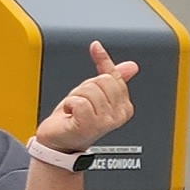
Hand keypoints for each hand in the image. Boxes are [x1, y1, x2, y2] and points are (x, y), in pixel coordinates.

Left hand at [36, 41, 137, 157]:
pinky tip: (70, 115)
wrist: (58, 143)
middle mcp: (118, 115)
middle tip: (80, 103)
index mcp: (124, 107)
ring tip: (74, 111)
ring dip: (75, 97)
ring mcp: (106, 121)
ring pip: (89, 90)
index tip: (95, 46)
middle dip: (84, 88)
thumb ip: (112, 78)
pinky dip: (69, 104)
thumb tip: (131, 65)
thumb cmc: (74, 119)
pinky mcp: (90, 125)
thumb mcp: (94, 94)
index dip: (102, 61)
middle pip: (101, 80)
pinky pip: (79, 101)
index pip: (114, 76)